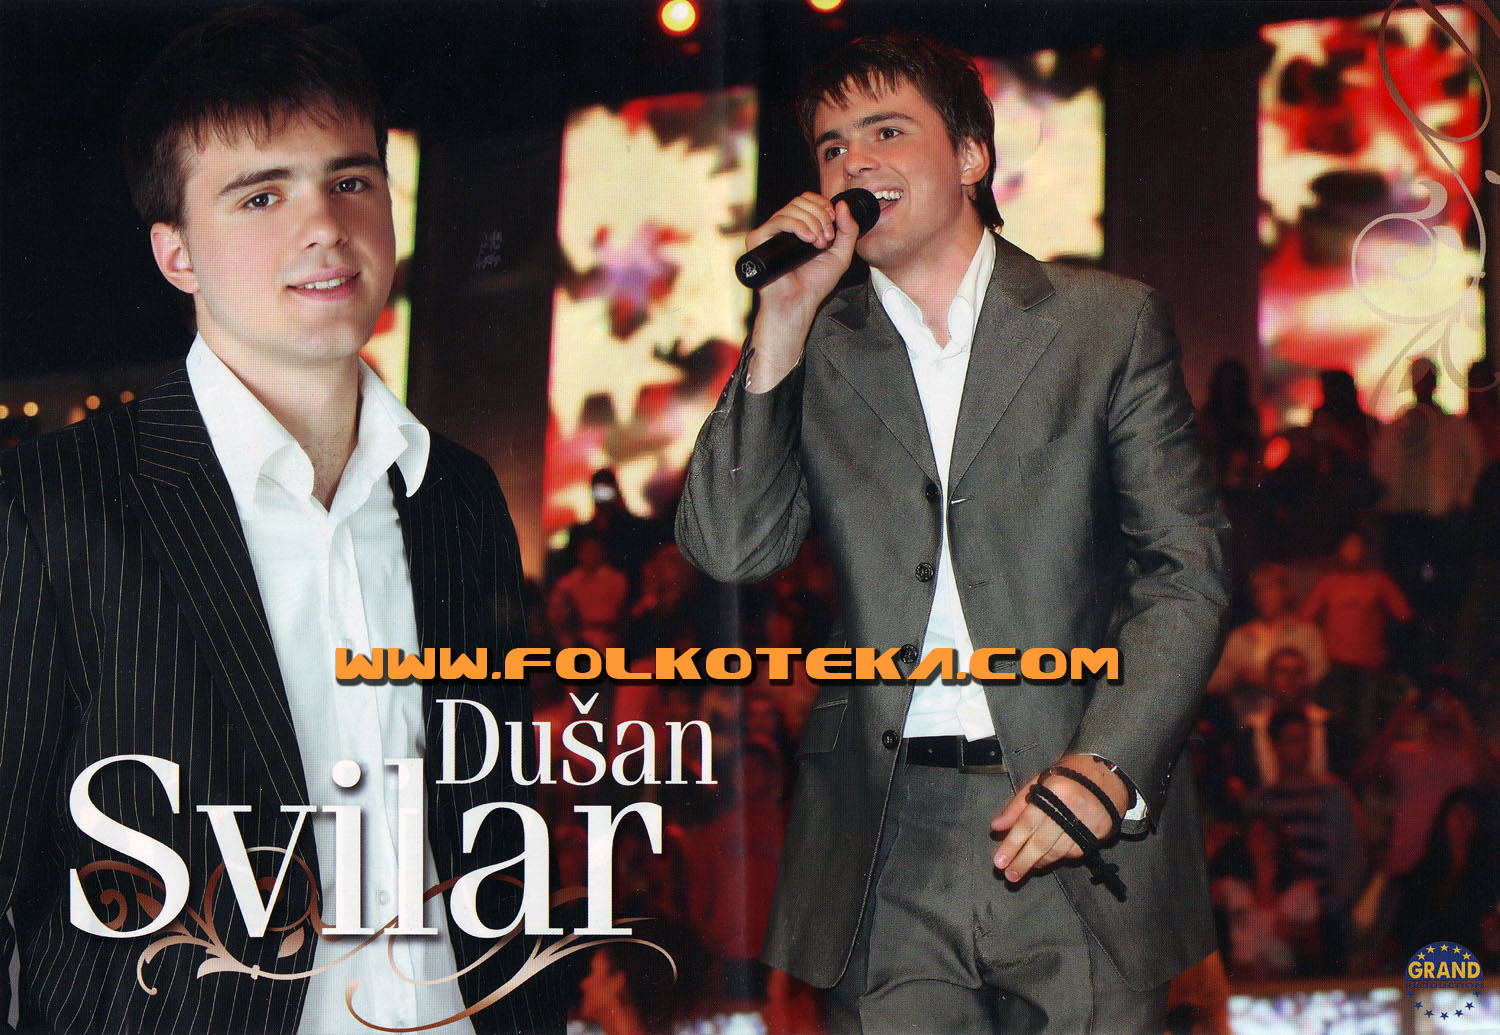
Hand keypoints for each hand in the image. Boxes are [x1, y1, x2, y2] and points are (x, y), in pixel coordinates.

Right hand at [743, 193, 860, 391]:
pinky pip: (778, 220)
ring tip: (819, 243)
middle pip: (800, 200)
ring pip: (791, 208)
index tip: (833, 223)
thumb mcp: (841, 254)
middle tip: (827, 238)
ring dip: (812, 222)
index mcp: (799, 227)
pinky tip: (808, 240)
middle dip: (820, 215)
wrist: (799, 303)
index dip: (823, 205)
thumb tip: (842, 203)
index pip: (807, 200)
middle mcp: (782, 227)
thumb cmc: (815, 284)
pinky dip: (797, 225)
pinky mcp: (759, 240)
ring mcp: (770, 233)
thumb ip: (848, 229)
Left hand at [990, 753, 1128, 883]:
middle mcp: (1071, 808)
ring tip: (1023, 869)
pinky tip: (1046, 859)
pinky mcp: (1099, 832)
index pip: (1027, 823)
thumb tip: (997, 826)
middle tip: (1010, 874)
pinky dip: (1058, 857)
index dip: (1012, 844)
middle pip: (1041, 841)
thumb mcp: (1039, 783)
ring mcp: (1087, 822)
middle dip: (1023, 861)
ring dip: (1039, 862)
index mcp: (1053, 792)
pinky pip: (1074, 852)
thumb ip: (1017, 806)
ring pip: (1058, 851)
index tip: (1000, 861)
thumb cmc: (1068, 776)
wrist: (1107, 774)